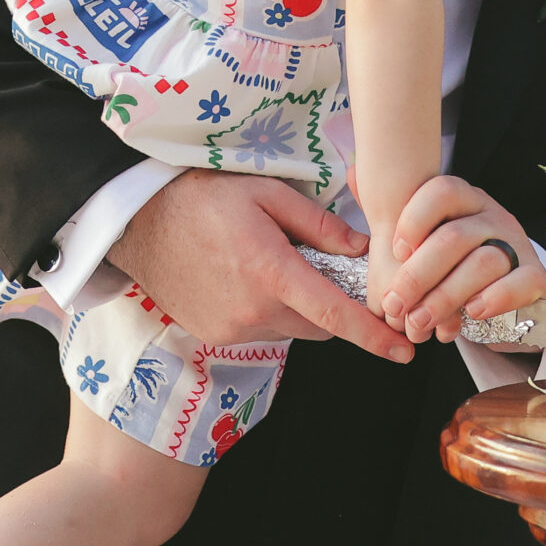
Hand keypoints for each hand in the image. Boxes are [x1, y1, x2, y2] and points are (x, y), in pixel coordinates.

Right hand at [106, 171, 412, 361]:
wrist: (142, 223)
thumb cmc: (205, 199)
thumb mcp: (268, 194)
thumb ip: (319, 225)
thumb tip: (360, 249)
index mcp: (272, 272)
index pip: (335, 314)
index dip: (374, 336)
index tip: (403, 351)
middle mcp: (254, 311)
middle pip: (320, 326)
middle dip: (334, 307)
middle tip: (324, 271)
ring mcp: (233, 329)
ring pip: (292, 329)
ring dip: (299, 308)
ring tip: (275, 266)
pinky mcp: (216, 336)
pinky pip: (262, 332)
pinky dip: (270, 312)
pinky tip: (249, 279)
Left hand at [378, 176, 545, 344]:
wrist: (501, 298)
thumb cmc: (451, 266)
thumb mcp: (422, 240)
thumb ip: (392, 214)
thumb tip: (353, 174)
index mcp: (463, 200)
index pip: (442, 191)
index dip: (415, 218)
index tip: (394, 251)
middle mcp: (491, 215)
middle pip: (455, 236)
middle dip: (418, 276)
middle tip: (395, 306)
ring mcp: (516, 244)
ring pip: (483, 262)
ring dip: (446, 296)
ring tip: (422, 323)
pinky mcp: (535, 275)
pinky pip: (519, 281)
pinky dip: (494, 298)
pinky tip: (473, 313)